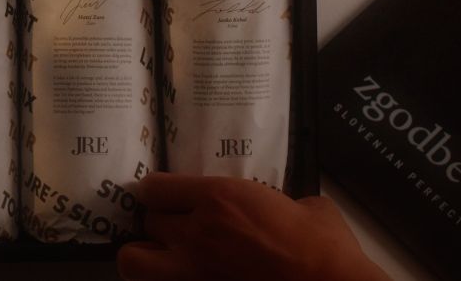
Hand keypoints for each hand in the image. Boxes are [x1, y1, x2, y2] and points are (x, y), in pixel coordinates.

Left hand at [117, 173, 389, 280]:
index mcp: (218, 199)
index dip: (158, 192)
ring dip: (145, 257)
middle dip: (159, 226)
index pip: (153, 188)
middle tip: (176, 230)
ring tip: (162, 259)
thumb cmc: (327, 249)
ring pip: (133, 261)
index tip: (166, 196)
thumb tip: (293, 207)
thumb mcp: (308, 208)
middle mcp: (194, 234)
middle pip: (147, 223)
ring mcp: (191, 274)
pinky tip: (185, 279)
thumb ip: (283, 201)